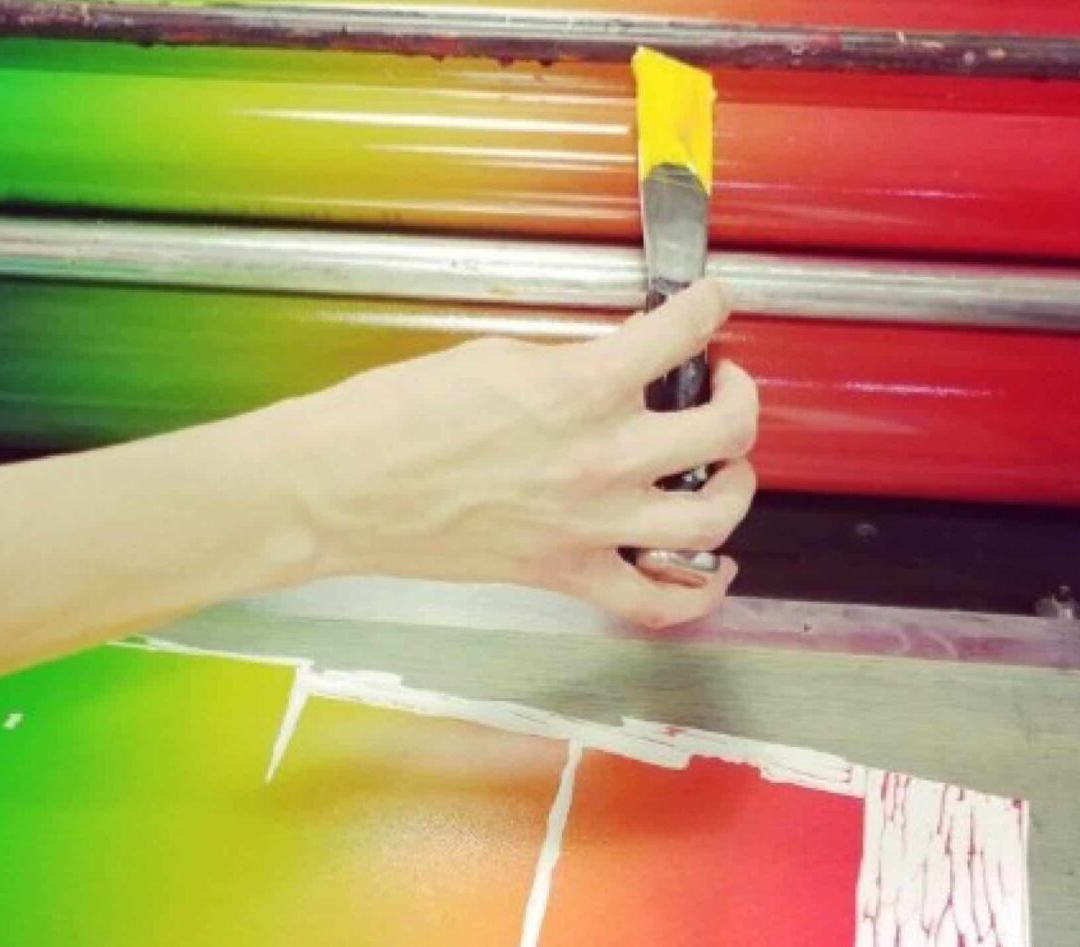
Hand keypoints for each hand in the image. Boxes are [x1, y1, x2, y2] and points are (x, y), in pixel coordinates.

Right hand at [268, 282, 757, 627]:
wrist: (340, 488)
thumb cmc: (394, 417)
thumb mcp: (494, 357)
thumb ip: (570, 362)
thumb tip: (614, 364)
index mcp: (581, 387)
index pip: (683, 333)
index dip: (710, 308)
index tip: (711, 305)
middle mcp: (602, 458)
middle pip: (726, 429)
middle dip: (739, 395)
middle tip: (722, 383)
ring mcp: (591, 524)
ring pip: (714, 515)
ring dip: (736, 485)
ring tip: (725, 466)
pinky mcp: (566, 573)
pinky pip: (658, 600)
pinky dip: (699, 590)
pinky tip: (715, 567)